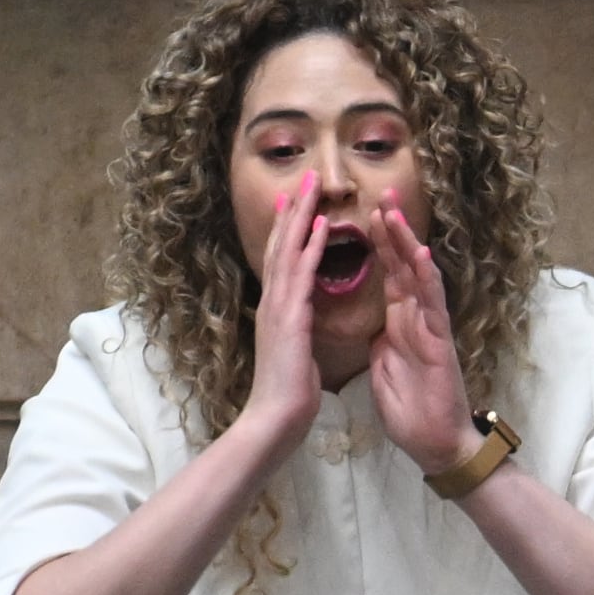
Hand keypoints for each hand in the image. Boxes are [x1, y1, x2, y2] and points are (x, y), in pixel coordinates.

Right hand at [230, 181, 332, 457]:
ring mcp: (278, 307)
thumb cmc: (287, 395)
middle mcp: (272, 302)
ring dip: (301, 214)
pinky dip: (310, 246)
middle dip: (293, 209)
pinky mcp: (289, 317)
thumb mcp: (294, 355)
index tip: (296, 201)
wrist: (275, 419)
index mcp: (276, 311)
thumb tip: (301, 323)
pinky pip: (302, 274)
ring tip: (312, 183)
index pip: (281, 261)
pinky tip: (321, 223)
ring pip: (288, 249)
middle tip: (303, 175)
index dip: (288, 229)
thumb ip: (296, 333)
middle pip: (280, 244)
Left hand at [367, 191, 481, 477]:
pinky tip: (419, 253)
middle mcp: (416, 317)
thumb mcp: (383, 367)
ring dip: (406, 242)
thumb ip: (379, 340)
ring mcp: (430, 326)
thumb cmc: (411, 410)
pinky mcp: (440, 341)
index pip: (385, 273)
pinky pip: (434, 304)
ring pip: (418, 274)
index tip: (361, 213)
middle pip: (401, 264)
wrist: (434, 443)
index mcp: (399, 322)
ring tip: (393, 211)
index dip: (374, 243)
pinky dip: (427, 278)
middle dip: (390, 229)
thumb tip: (369, 324)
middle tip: (379, 193)